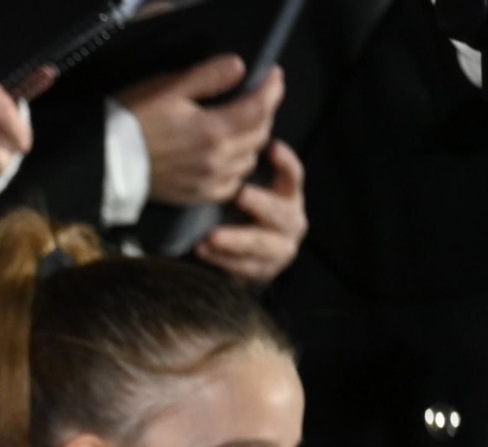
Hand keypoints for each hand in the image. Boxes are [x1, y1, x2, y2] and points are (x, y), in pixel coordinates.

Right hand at [117, 54, 284, 205]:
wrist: (106, 163)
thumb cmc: (134, 120)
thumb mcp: (169, 88)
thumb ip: (208, 77)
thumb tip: (240, 68)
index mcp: (213, 129)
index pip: (260, 107)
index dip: (272, 88)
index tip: (273, 75)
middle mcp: (218, 159)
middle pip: (260, 133)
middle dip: (264, 111)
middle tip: (255, 97)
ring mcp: (210, 181)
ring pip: (250, 158)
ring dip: (252, 139)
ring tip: (241, 125)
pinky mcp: (198, 196)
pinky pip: (234, 183)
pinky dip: (237, 166)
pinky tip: (227, 156)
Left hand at [195, 140, 307, 282]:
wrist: (230, 252)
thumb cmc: (230, 207)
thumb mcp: (235, 183)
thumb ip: (237, 163)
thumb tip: (232, 125)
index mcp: (287, 195)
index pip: (293, 176)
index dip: (285, 163)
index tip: (270, 147)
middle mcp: (290, 220)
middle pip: (282, 212)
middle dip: (261, 204)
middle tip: (239, 194)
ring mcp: (280, 248)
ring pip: (263, 245)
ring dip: (237, 240)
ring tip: (210, 236)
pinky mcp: (264, 271)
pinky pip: (245, 268)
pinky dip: (223, 260)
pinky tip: (202, 251)